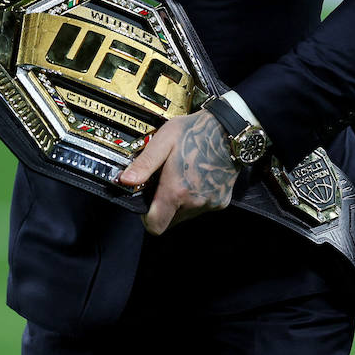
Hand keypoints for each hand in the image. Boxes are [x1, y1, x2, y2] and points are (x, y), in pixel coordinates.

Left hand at [117, 110, 236, 234]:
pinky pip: (201, 208)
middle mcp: (194, 202)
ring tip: (181, 176)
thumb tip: (125, 181)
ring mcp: (210, 203)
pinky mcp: (222, 201)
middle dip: (163, 207)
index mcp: (176, 191)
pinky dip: (195, 198)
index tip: (146, 201)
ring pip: (186, 215)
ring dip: (180, 202)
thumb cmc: (194, 132)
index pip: (155, 225)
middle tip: (164, 183)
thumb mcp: (164, 141)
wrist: (229, 129)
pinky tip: (196, 177)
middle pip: (170, 221)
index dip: (146, 217)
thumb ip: (144, 164)